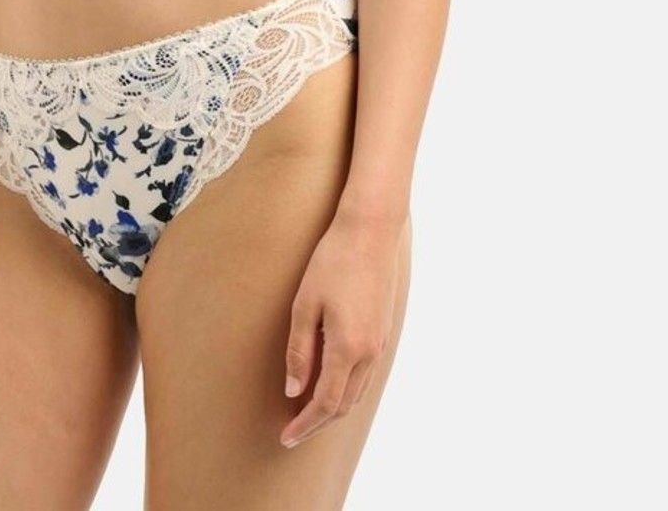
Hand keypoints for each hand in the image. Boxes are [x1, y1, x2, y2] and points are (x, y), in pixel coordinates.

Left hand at [280, 207, 409, 448]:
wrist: (371, 231)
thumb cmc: (332, 261)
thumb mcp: (305, 304)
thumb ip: (299, 351)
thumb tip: (293, 391)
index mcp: (347, 348)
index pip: (325, 403)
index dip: (305, 425)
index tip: (285, 437)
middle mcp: (369, 352)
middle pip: (344, 404)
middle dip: (318, 422)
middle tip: (292, 430)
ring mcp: (379, 342)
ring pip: (357, 392)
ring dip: (333, 408)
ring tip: (307, 412)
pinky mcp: (383, 331)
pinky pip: (366, 374)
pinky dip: (347, 389)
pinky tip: (331, 382)